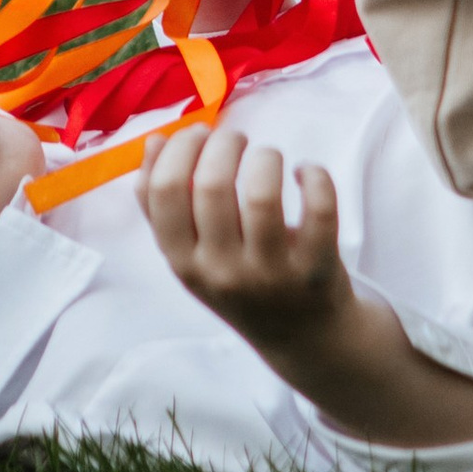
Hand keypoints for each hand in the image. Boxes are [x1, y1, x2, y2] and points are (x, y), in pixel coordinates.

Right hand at [142, 123, 353, 357]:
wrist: (303, 338)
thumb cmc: (240, 283)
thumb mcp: (192, 258)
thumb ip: (165, 207)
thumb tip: (154, 140)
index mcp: (184, 264)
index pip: (163, 192)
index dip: (178, 148)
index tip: (198, 133)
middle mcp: (222, 271)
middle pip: (211, 186)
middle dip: (223, 143)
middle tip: (236, 140)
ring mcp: (271, 273)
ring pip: (263, 195)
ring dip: (265, 157)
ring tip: (267, 156)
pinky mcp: (317, 267)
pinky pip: (318, 208)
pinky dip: (313, 175)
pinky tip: (305, 172)